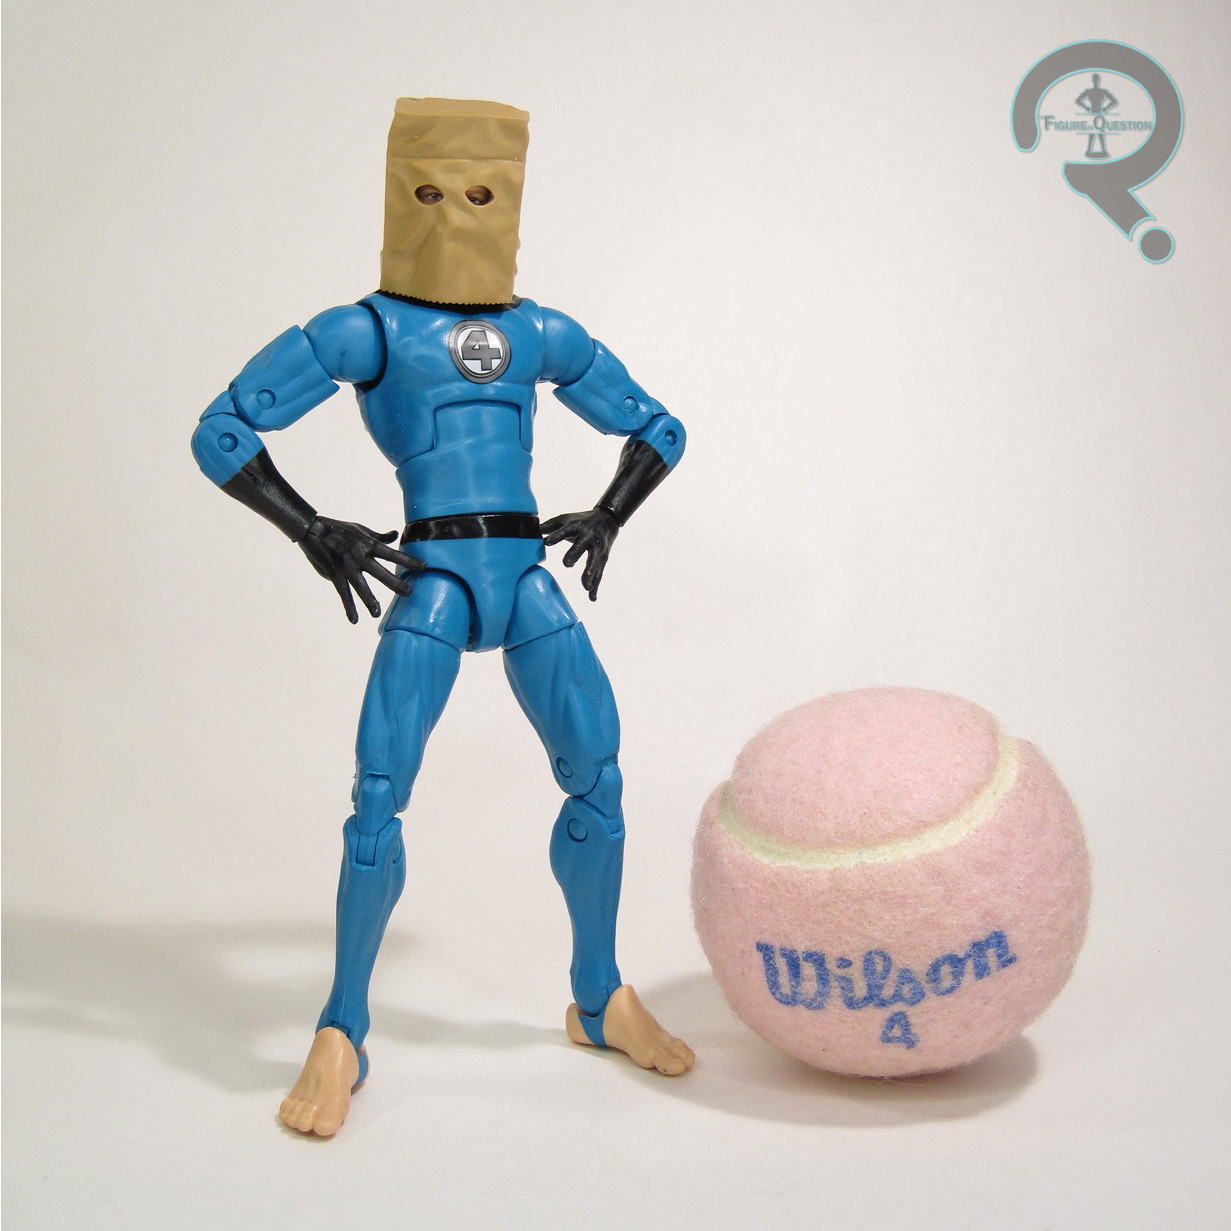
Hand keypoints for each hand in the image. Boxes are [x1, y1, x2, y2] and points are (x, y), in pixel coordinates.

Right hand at [298, 517, 424, 622]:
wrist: (312, 529)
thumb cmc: (339, 529)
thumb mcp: (361, 529)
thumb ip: (379, 536)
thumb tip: (396, 535)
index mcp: (368, 544)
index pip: (392, 554)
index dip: (408, 560)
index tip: (423, 566)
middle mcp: (359, 557)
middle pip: (381, 573)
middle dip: (396, 584)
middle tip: (409, 593)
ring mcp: (346, 567)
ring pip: (361, 587)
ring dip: (369, 601)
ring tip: (376, 613)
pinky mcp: (334, 575)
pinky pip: (343, 594)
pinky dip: (349, 607)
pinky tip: (354, 619)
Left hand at [541, 508, 619, 600]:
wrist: (607, 519)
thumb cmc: (581, 520)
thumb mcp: (565, 519)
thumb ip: (550, 525)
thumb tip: (532, 530)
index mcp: (577, 526)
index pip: (566, 530)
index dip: (556, 536)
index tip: (546, 542)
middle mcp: (589, 537)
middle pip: (582, 546)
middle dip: (575, 554)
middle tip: (567, 564)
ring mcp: (598, 548)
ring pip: (594, 561)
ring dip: (590, 573)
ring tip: (586, 586)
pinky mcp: (603, 558)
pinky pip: (599, 573)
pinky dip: (596, 585)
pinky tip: (591, 597)